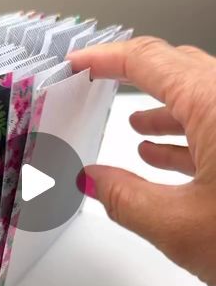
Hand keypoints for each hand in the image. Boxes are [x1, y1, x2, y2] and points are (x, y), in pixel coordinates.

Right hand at [69, 36, 215, 285]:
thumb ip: (124, 198)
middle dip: (135, 79)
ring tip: (134, 126)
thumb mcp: (179, 226)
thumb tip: (92, 181)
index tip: (81, 62)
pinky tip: (168, 155)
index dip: (106, 58)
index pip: (148, 61)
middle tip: (103, 87)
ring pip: (203, 98)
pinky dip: (192, 134)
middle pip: (179, 69)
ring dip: (165, 111)